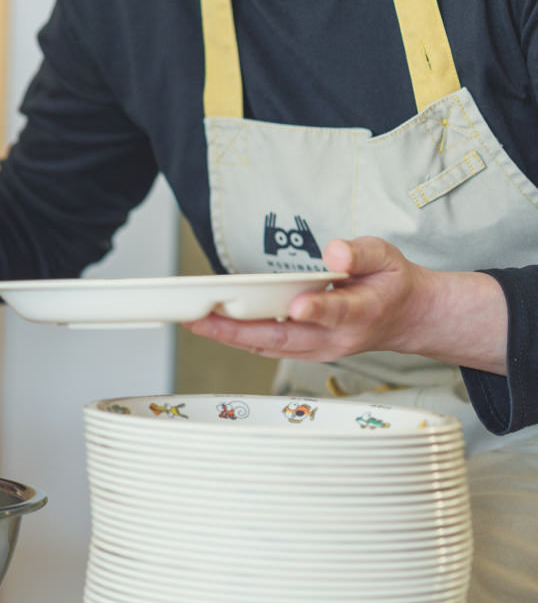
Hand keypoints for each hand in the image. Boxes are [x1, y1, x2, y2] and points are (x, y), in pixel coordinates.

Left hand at [186, 237, 427, 361]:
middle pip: (286, 338)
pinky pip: (268, 347)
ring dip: (231, 337)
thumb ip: (360, 252)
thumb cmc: (391, 284)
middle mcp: (337, 337)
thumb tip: (334, 251)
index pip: (337, 312)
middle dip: (240, 330)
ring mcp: (320, 348)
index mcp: (362, 311)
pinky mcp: (307, 350)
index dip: (316, 309)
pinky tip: (213, 326)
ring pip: (270, 347)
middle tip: (202, 318)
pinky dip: (240, 338)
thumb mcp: (386, 256)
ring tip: (195, 321)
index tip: (296, 305)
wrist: (408, 318)